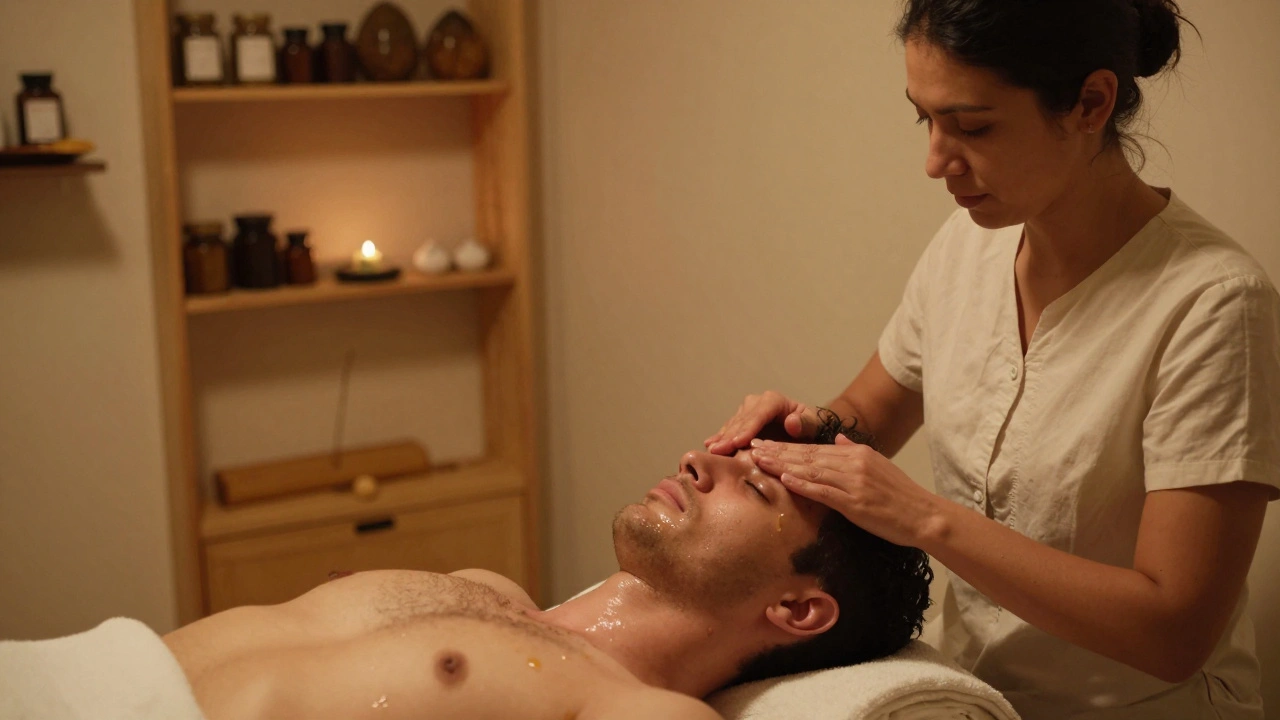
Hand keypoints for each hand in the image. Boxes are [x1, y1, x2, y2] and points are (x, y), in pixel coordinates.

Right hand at [704, 391, 820, 454]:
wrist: (807, 427)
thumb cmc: (812, 425)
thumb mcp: (814, 424)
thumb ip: (805, 423)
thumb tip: (791, 422)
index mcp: (774, 400)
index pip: (758, 415)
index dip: (747, 429)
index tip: (738, 442)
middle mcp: (757, 402)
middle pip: (742, 421)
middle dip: (730, 436)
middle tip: (718, 451)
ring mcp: (747, 411)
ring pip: (732, 425)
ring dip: (722, 438)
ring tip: (712, 450)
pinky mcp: (741, 422)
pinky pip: (729, 430)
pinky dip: (720, 437)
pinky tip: (709, 444)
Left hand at [750, 434, 940, 547]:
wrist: (924, 515)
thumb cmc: (900, 495)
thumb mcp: (879, 465)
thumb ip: (855, 451)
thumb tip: (840, 439)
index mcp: (857, 453)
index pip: (814, 448)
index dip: (786, 446)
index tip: (765, 443)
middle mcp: (853, 463)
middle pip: (807, 456)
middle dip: (777, 452)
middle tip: (752, 447)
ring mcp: (853, 482)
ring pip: (810, 470)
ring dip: (782, 465)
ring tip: (759, 461)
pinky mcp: (855, 503)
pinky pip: (823, 492)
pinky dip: (802, 485)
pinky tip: (783, 480)